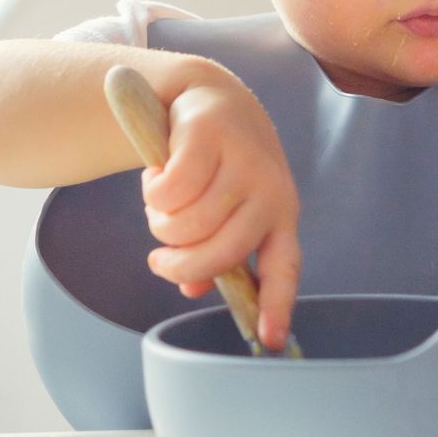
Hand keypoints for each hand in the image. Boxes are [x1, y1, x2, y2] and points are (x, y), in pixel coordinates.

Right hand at [138, 62, 300, 349]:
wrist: (206, 95)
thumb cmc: (217, 166)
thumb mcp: (224, 210)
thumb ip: (213, 250)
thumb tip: (192, 290)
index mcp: (280, 215)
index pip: (284, 268)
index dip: (277, 307)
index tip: (268, 342)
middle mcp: (270, 190)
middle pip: (220, 252)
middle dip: (178, 265)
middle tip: (158, 261)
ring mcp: (243, 160)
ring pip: (188, 224)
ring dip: (161, 224)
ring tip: (162, 207)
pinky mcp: (210, 135)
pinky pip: (169, 192)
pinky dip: (153, 192)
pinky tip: (158, 176)